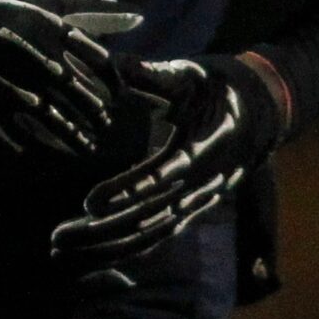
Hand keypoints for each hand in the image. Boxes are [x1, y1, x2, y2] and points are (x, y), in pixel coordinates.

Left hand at [51, 55, 287, 273]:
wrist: (261, 113)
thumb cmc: (218, 88)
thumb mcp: (191, 75)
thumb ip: (153, 74)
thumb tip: (117, 62)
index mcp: (207, 147)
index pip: (163, 176)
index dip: (127, 191)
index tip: (89, 203)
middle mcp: (206, 183)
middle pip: (152, 216)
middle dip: (103, 231)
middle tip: (57, 238)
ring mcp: (201, 202)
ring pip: (152, 233)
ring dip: (107, 246)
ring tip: (61, 250)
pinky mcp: (193, 210)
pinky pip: (159, 236)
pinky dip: (126, 249)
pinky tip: (91, 255)